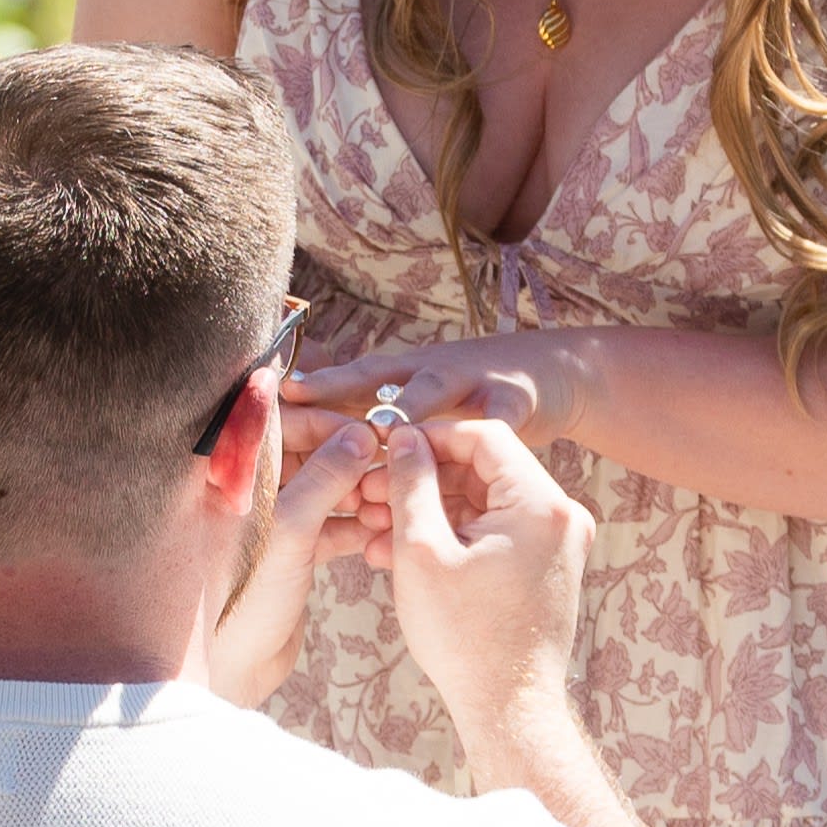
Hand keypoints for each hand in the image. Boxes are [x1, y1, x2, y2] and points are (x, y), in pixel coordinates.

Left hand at [209, 418, 383, 709]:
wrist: (228, 667)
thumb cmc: (239, 595)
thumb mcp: (288, 529)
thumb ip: (326, 477)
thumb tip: (362, 435)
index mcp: (229, 472)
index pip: (280, 420)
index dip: (327, 422)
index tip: (369, 432)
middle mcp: (248, 490)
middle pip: (308, 452)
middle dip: (350, 459)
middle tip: (388, 470)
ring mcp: (270, 521)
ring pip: (323, 488)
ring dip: (359, 493)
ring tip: (391, 504)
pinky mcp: (290, 552)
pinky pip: (329, 524)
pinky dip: (356, 525)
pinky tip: (383, 532)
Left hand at [286, 327, 603, 459]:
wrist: (560, 374)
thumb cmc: (479, 398)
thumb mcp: (429, 405)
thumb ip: (385, 425)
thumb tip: (330, 456)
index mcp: (401, 376)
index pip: (343, 382)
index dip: (309, 388)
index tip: (267, 394)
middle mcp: (426, 370)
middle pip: (375, 377)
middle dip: (338, 387)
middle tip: (302, 396)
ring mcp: (470, 378)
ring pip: (431, 390)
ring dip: (408, 408)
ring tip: (384, 428)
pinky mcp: (514, 398)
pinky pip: (494, 423)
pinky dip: (482, 439)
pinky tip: (471, 453)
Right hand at [367, 416, 592, 755]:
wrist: (507, 707)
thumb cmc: (464, 636)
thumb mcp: (422, 550)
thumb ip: (412, 482)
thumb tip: (403, 438)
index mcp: (541, 504)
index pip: (484, 436)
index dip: (430, 436)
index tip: (388, 449)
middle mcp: (561, 515)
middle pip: (484, 469)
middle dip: (424, 478)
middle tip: (372, 492)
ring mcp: (558, 543)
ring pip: (484, 503)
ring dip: (431, 509)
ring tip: (376, 529)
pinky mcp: (547, 566)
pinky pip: (496, 532)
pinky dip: (453, 535)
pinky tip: (401, 552)